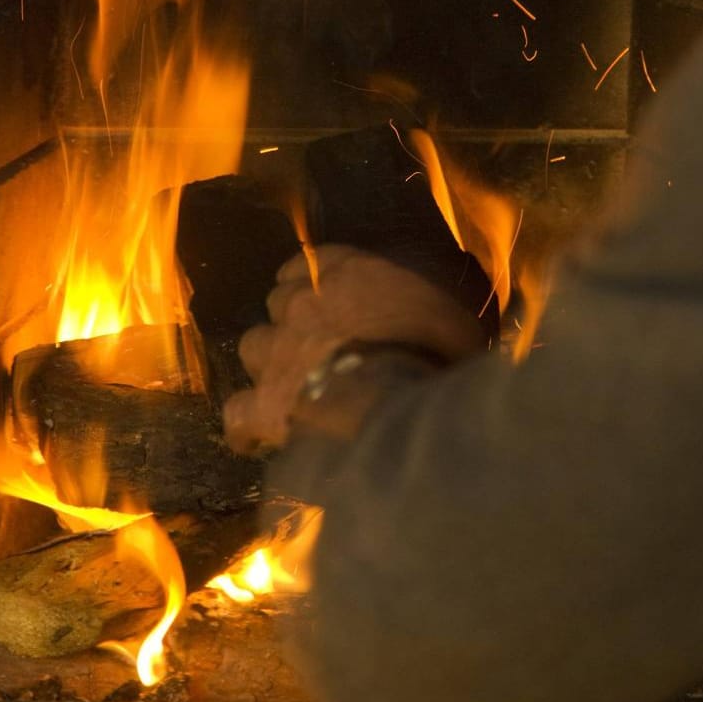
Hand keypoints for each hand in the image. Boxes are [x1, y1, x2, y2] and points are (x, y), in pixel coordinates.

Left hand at [222, 246, 484, 454]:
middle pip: (280, 304)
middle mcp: (299, 302)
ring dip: (273, 364)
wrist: (397, 403)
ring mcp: (275, 353)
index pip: (312, 263)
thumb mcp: (455, 317)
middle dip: (297, 325)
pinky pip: (238, 413)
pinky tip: (258, 438)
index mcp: (343, 272)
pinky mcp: (262, 405)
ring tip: (297, 388)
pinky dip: (247, 425)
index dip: (318, 285)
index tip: (333, 303)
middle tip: (326, 351)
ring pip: (255, 347)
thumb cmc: (437, 353)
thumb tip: (464, 314)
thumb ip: (438, 309)